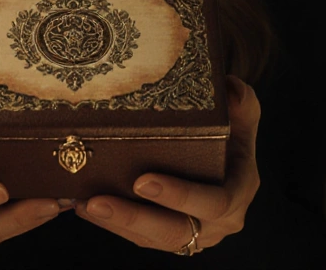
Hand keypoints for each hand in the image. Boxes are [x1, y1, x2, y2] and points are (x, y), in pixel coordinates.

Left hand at [75, 75, 260, 253]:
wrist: (228, 162)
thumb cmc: (233, 138)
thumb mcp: (243, 119)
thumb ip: (243, 105)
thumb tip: (230, 87)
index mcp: (237, 194)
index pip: (213, 202)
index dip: (180, 196)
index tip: (144, 180)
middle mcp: (216, 223)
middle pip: (174, 231)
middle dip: (133, 217)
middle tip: (99, 201)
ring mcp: (192, 233)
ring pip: (151, 238)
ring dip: (115, 223)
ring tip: (84, 203)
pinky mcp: (168, 237)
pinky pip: (138, 236)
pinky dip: (111, 223)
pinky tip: (82, 205)